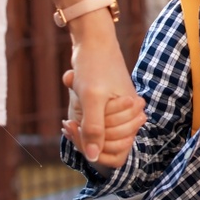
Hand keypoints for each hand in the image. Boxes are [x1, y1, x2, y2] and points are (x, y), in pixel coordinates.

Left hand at [61, 20, 144, 162]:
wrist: (93, 41)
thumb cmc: (94, 66)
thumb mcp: (91, 98)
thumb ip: (93, 128)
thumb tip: (92, 158)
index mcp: (132, 113)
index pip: (113, 148)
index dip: (89, 144)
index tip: (70, 128)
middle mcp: (130, 114)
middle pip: (107, 145)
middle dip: (84, 139)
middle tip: (66, 125)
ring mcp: (120, 112)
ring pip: (101, 139)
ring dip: (83, 134)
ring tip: (68, 123)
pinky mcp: (109, 108)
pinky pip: (97, 129)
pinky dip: (83, 127)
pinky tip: (70, 120)